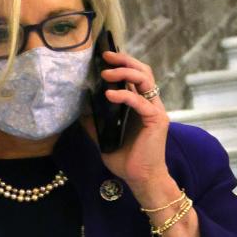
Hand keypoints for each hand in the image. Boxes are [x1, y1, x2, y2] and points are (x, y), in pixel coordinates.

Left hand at [96, 49, 177, 201]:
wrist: (141, 179)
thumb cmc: (127, 160)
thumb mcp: (104, 138)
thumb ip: (96, 123)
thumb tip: (80, 110)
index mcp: (140, 105)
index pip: (134, 76)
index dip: (121, 64)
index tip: (102, 59)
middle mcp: (150, 104)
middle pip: (142, 71)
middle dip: (124, 61)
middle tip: (104, 56)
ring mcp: (154, 110)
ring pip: (145, 79)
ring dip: (124, 72)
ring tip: (105, 74)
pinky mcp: (156, 119)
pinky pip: (140, 101)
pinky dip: (124, 95)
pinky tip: (109, 95)